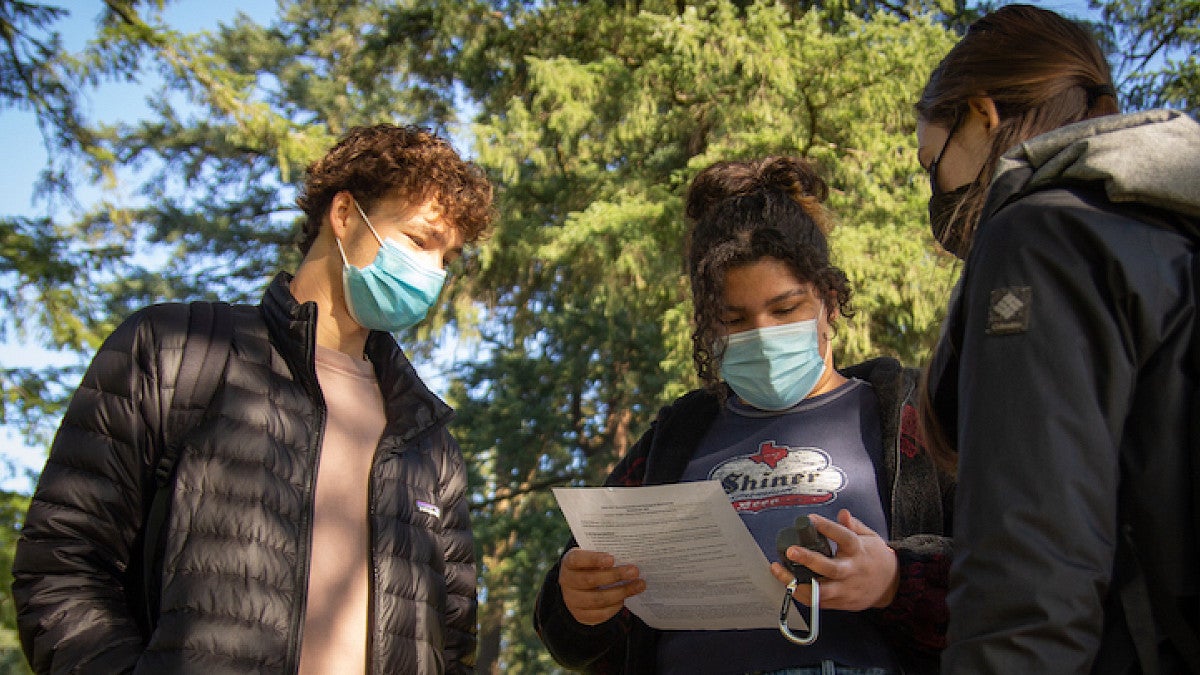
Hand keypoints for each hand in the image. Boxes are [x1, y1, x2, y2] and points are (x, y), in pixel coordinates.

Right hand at [558, 548, 646, 625]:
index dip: (594, 559)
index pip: (577, 559)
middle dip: (615, 576)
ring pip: (598, 599)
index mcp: (569, 563)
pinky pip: (600, 614)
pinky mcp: (581, 615)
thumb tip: (629, 556)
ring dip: (621, 592)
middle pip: (590, 580)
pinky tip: (625, 598)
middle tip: (634, 571)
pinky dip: (615, 606)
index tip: (612, 559)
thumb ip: (604, 557)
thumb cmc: (589, 566)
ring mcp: (572, 601)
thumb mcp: (591, 557)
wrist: (576, 587)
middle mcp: (567, 582)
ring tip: (639, 585)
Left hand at [769, 509, 898, 610]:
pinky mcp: (841, 603)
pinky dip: (801, 594)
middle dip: (809, 560)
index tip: (810, 519)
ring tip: (779, 570)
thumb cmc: (875, 557)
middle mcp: (851, 571)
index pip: (844, 537)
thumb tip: (842, 513)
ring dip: (798, 582)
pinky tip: (788, 583)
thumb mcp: (870, 537)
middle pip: (830, 568)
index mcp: (859, 550)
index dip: (827, 528)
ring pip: (821, 591)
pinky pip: (818, 602)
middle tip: (791, 551)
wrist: (891, 585)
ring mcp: (846, 589)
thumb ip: (854, 525)